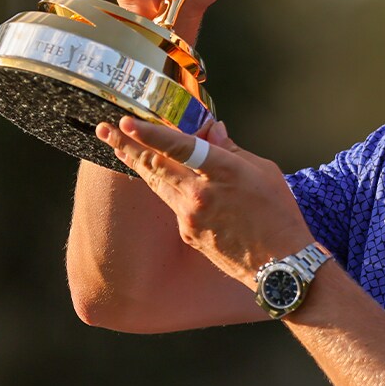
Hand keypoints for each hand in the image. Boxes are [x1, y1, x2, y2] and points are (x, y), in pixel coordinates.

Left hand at [95, 116, 313, 287]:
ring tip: (115, 144)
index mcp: (224, 171)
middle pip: (155, 164)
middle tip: (104, 128)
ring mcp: (190, 215)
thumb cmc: (279, 214)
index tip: (128, 121)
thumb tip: (212, 130)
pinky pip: (170, 201)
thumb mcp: (262, 171)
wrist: (280, 264)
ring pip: (156, 182)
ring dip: (134, 162)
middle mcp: (201, 193)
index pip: (181, 146)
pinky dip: (161, 184)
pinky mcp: (188, 231)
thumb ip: (231, 150)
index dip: (151, 133)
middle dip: (126, 144)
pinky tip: (152, 173)